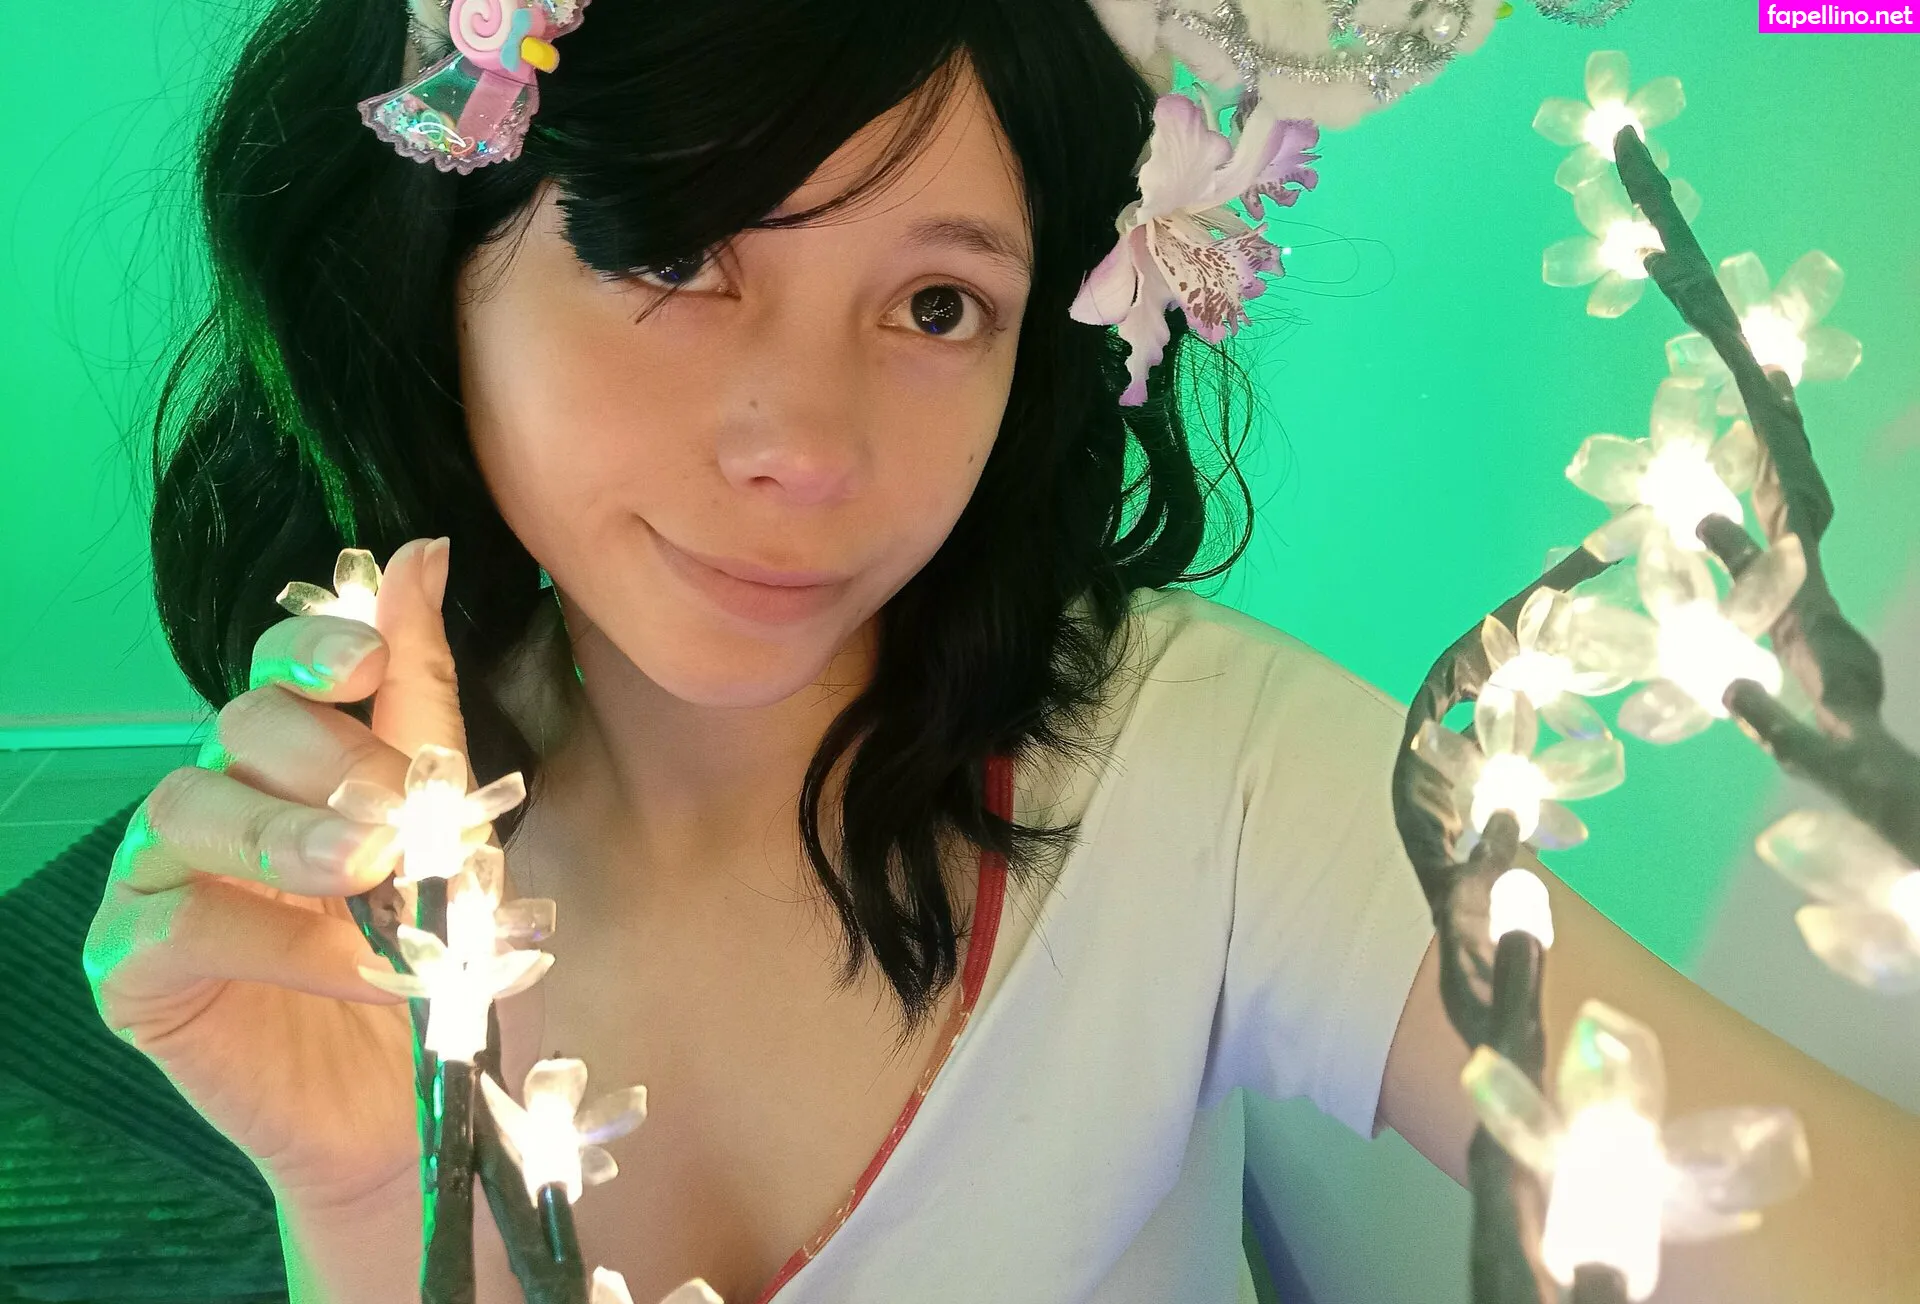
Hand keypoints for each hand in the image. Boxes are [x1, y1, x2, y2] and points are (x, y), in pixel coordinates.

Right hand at [82, 536, 474, 1213]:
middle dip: (330, 762)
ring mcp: (160, 875)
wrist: (407, 1099)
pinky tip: (342, 965)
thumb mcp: (447, 821)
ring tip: (368, 877)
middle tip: (400, 823)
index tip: (368, 664)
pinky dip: (267, 935)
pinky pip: (172, 918)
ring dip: (290, 837)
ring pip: (188, 804)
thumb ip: (424, 699)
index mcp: (293, 757)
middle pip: (240, 724)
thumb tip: (420, 552)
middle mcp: (217, 795)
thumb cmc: (426, 955)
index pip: (281, 668)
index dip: (316, 650)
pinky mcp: (130, 962)